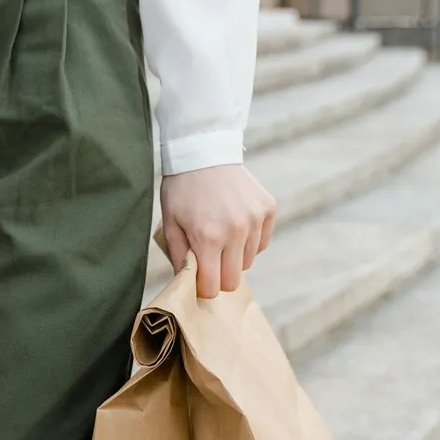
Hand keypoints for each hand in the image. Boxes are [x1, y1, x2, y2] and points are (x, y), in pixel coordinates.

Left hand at [159, 165, 277, 299]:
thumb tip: (187, 283)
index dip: (205, 288)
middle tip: (209, 259)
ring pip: (248, 261)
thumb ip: (180, 257)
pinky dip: (250, 240)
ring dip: (234, 255)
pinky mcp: (268, 209)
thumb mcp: (171, 222)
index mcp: (208, 237)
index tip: (199, 280)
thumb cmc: (182, 188)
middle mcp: (236, 231)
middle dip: (219, 275)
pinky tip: (235, 222)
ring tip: (220, 232)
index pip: (214, 287)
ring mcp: (255, 219)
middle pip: (233, 280)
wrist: (204, 152)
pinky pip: (262, 242)